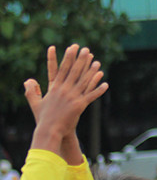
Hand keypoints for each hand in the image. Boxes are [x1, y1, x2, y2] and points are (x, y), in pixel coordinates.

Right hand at [24, 46, 103, 162]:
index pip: (62, 68)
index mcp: (54, 87)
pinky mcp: (80, 106)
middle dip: (81, 60)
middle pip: (74, 72)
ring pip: (84, 82)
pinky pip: (91, 96)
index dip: (68, 57)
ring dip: (92, 71)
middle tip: (86, 49)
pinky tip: (105, 83)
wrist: (50, 130)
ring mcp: (72, 97)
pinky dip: (98, 90)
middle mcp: (64, 90)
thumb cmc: (43, 118)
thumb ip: (31, 91)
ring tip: (97, 62)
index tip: (71, 48)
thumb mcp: (35, 102)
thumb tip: (28, 81)